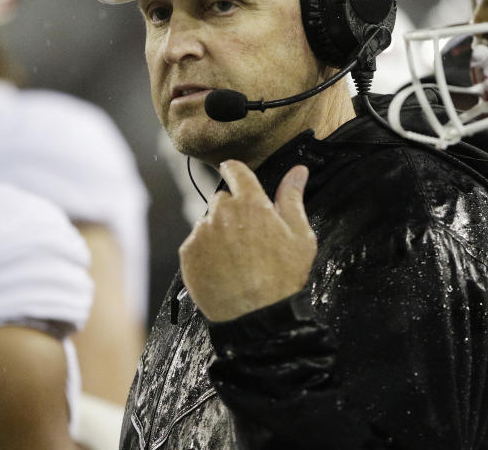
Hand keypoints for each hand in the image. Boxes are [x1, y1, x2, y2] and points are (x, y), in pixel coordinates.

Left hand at [179, 160, 316, 321]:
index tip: (235, 174)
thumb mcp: (299, 236)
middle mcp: (221, 212)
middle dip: (232, 210)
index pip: (235, 170)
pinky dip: (206, 251)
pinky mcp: (188, 253)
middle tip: (248, 235)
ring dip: (219, 231)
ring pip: (208, 221)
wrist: (255, 316)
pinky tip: (223, 267)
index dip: (236, 171)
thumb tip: (298, 171)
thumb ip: (293, 198)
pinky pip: (195, 242)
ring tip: (236, 257)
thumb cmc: (282, 278)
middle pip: (221, 198)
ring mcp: (202, 233)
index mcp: (250, 203)